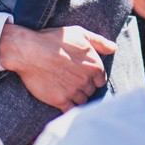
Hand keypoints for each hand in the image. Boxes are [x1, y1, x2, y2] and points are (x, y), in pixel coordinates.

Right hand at [0, 24, 116, 108]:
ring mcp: (74, 91)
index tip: (82, 73)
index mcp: (94, 65)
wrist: (29, 51)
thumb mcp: (79, 34)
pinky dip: (69, 106)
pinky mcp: (60, 100)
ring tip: (66, 88)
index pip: (101, 79)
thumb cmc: (54, 40)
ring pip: (82, 100)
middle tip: (72, 79)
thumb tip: (114, 49)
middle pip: (91, 90)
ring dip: (77, 96)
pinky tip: (63, 99)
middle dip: (84, 86)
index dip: (92, 77)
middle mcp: (86, 80)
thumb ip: (99, 42)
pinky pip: (70, 109)